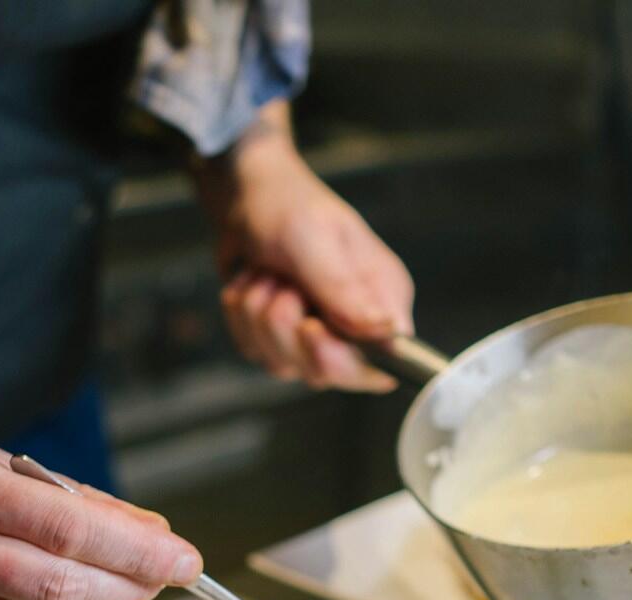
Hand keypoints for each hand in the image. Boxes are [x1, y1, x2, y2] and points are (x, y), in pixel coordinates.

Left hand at [202, 117, 414, 391]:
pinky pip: (254, 351)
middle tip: (283, 284)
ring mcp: (316, 336)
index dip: (339, 357)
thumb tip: (389, 331)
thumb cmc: (288, 206)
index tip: (310, 325)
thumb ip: (345, 291)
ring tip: (268, 273)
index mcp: (382, 298)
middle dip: (286, 327)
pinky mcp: (280, 339)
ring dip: (259, 314)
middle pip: (323, 372)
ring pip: (281, 364)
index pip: (380, 362)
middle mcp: (355, 324)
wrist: (244, 196)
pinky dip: (242, 315)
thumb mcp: (315, 242)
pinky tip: (252, 283)